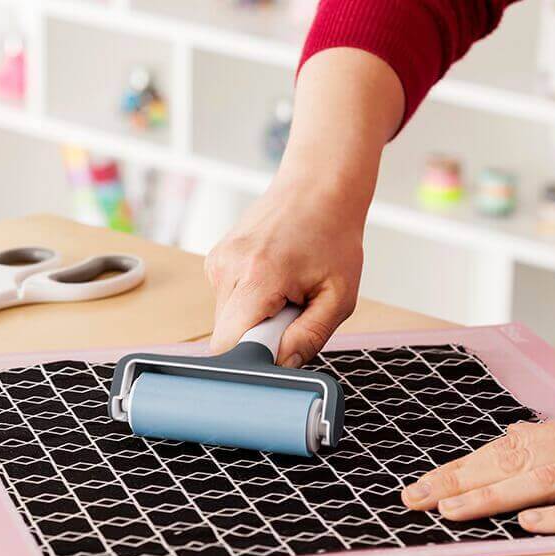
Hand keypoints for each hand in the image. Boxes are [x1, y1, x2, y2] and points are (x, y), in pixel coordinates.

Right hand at [205, 47, 403, 366]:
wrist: (317, 187)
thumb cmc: (333, 237)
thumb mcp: (338, 296)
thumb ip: (309, 337)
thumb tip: (282, 368)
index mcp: (257, 278)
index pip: (228, 347)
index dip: (251, 361)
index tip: (276, 352)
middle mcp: (227, 268)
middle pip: (227, 337)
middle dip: (259, 338)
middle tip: (292, 312)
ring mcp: (216, 262)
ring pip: (227, 320)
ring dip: (255, 319)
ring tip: (285, 292)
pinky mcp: (215, 260)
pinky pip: (227, 301)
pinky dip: (250, 301)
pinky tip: (273, 278)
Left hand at [401, 389, 554, 532]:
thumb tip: (515, 437)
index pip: (507, 448)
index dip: (461, 466)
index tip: (422, 484)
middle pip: (512, 461)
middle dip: (457, 481)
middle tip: (412, 499)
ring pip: (543, 481)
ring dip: (491, 496)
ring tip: (450, 510)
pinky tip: (528, 522)